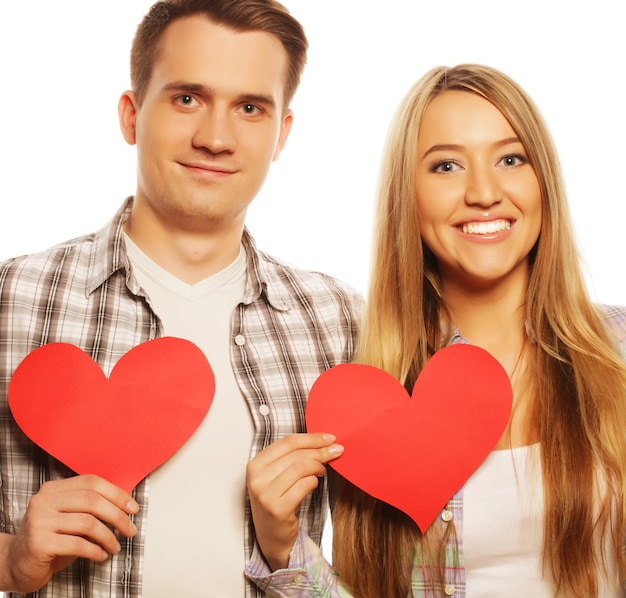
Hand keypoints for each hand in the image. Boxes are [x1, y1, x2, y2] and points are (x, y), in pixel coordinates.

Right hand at [0, 474, 137, 592]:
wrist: (14, 563)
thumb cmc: (50, 539)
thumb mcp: (70, 517)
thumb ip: (90, 507)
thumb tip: (126, 506)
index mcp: (53, 488)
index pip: (92, 482)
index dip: (117, 493)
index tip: (133, 508)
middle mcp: (44, 500)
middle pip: (93, 501)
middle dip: (118, 516)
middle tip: (130, 530)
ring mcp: (40, 521)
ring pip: (88, 523)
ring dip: (109, 537)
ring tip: (115, 547)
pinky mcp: (39, 543)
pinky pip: (78, 544)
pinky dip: (95, 551)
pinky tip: (101, 555)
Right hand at [247, 433, 342, 570]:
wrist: (272, 538)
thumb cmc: (278, 502)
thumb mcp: (277, 476)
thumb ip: (292, 458)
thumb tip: (322, 441)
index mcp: (255, 464)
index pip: (287, 442)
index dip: (311, 438)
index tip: (330, 437)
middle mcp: (257, 478)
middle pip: (296, 454)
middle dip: (320, 450)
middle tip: (336, 451)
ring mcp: (265, 494)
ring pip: (301, 467)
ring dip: (318, 465)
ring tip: (323, 470)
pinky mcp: (277, 509)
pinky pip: (303, 485)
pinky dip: (314, 481)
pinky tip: (316, 482)